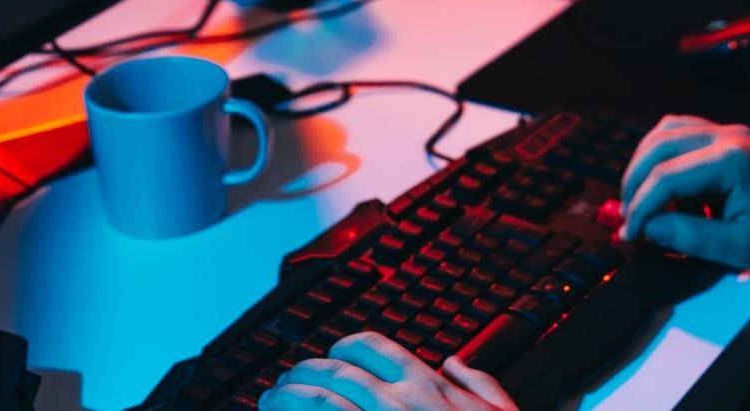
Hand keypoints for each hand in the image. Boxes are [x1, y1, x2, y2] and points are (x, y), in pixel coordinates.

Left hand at [261, 333, 516, 410]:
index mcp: (427, 385)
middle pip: (334, 368)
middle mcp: (396, 401)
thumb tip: (455, 363)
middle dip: (304, 370)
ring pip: (316, 395)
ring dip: (286, 394)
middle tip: (286, 381)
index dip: (342, 348)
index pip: (371, 347)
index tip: (332, 358)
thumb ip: (479, 384)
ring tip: (270, 399)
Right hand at [619, 114, 749, 272]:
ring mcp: (730, 131)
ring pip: (666, 131)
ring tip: (641, 200)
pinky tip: (664, 184)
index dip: (640, 209)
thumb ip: (689, 236)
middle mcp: (728, 135)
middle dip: (635, 182)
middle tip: (629, 218)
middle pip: (658, 145)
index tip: (631, 238)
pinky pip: (683, 132)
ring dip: (646, 163)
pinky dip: (664, 154)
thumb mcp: (741, 248)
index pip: (666, 177)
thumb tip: (647, 228)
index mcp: (731, 160)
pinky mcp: (730, 137)